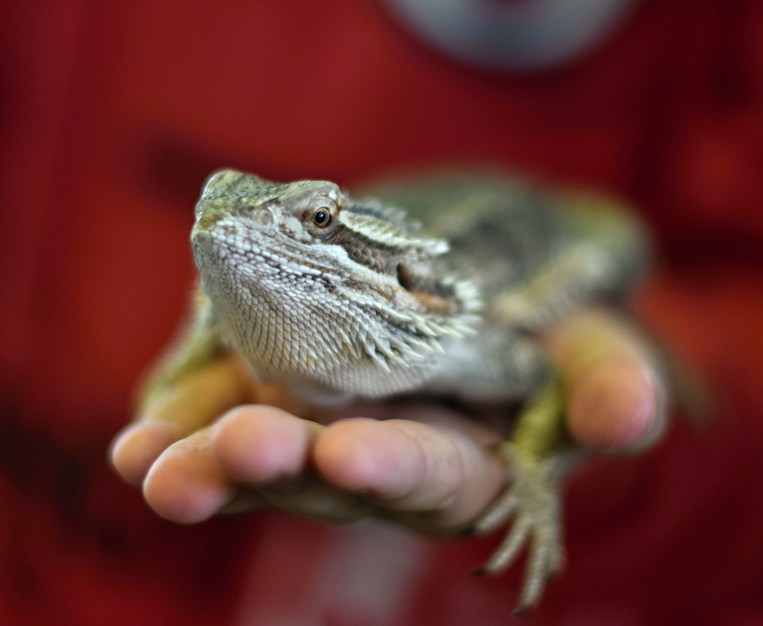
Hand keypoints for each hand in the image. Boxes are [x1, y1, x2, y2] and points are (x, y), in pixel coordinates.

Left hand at [108, 309, 666, 532]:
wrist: (490, 284)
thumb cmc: (554, 330)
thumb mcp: (598, 347)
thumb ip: (610, 383)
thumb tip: (629, 418)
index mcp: (471, 463)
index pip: (438, 478)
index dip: (399, 467)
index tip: (355, 452)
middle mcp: (386, 456)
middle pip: (329, 477)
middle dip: (282, 467)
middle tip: (236, 452)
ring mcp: (323, 423)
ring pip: (262, 455)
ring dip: (207, 461)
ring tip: (149, 468)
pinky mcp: (275, 384)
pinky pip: (222, 410)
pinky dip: (179, 424)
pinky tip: (133, 442)